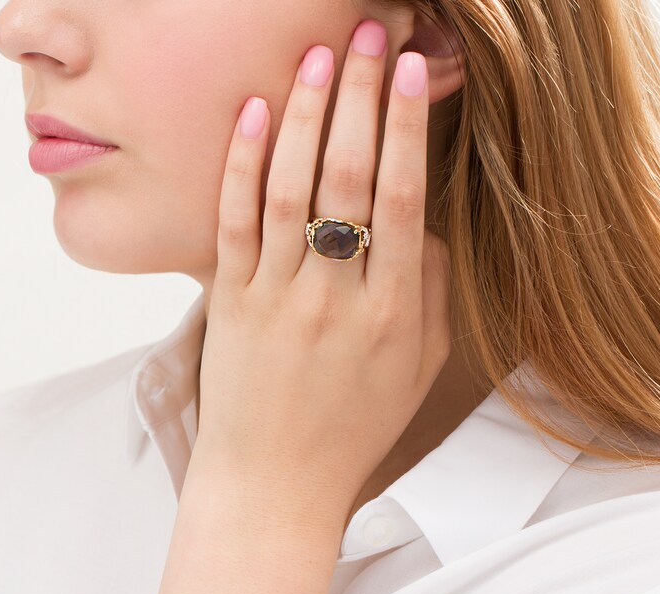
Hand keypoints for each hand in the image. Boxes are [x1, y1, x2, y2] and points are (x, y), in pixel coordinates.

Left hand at [197, 19, 451, 508]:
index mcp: (391, 314)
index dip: (409, 129)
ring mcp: (277, 298)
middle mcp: (335, 298)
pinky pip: (234, 222)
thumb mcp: (416, 371)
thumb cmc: (351, 428)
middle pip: (349, 179)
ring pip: (290, 189)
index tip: (415, 72)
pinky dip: (243, 164)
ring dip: (308, 115)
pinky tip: (257, 114)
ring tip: (322, 56)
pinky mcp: (229, 303)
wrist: (276, 482)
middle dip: (363, 98)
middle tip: (371, 35)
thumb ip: (430, 295)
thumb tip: (422, 225)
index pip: (402, 200)